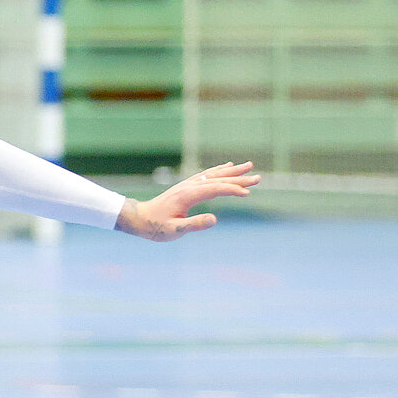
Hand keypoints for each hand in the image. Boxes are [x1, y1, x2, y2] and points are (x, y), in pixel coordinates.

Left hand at [116, 162, 260, 241]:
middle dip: (239, 178)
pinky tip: (227, 166)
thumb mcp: (174, 230)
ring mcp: (188, 184)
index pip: (216, 189)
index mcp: (189, 195)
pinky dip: (220, 170)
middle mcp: (190, 186)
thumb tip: (214, 219)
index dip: (232, 190)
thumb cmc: (155, 227)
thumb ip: (194, 224)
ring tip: (248, 166)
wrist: (139, 218)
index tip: (247, 193)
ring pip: (214, 174)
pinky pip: (207, 175)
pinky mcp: (187, 186)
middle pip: (219, 179)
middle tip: (258, 177)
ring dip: (232, 171)